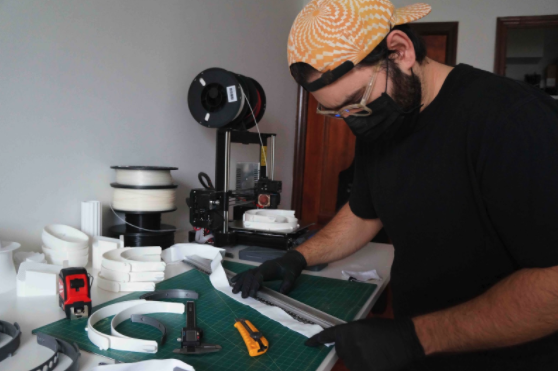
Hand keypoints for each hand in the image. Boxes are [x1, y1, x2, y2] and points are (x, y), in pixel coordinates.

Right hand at [230, 250, 306, 297]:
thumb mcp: (292, 275)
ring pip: (247, 274)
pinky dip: (240, 277)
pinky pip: (247, 273)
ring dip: (240, 282)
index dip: (255, 284)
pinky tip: (233, 282)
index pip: (259, 276)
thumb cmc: (291, 268)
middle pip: (250, 275)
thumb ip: (288, 283)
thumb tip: (282, 292)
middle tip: (243, 296)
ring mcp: (259, 268)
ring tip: (234, 291)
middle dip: (245, 285)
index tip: (252, 294)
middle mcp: (262, 267)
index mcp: (269, 268)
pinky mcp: (258, 270)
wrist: (290, 260)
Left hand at [305, 317, 424, 370]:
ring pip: (350, 362)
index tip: (307, 344)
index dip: (316, 340)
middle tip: (366, 346)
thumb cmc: (387, 330)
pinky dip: (365, 366)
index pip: (328, 336)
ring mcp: (356, 360)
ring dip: (358, 359)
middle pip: (341, 350)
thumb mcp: (366, 326)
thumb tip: (343, 342)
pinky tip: (376, 361)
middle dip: (349, 349)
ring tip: (375, 353)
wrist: (404, 340)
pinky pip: (359, 369)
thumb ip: (352, 334)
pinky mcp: (364, 370)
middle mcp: (348, 345)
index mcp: (348, 331)